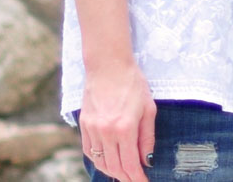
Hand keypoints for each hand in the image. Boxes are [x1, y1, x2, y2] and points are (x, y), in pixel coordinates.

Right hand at [79, 60, 155, 181]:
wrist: (108, 63)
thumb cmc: (132, 82)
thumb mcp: (148, 108)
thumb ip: (147, 137)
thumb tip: (147, 161)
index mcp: (124, 128)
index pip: (131, 165)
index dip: (138, 179)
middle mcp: (106, 131)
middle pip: (115, 168)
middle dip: (127, 178)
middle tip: (135, 179)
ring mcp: (92, 128)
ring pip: (101, 162)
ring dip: (113, 171)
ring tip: (123, 172)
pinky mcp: (84, 123)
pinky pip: (89, 151)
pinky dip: (98, 160)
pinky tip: (107, 160)